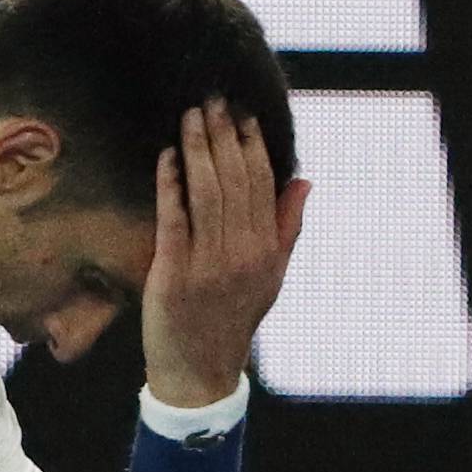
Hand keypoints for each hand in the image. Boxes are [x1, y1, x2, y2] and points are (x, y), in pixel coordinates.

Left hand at [141, 98, 310, 406]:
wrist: (198, 371)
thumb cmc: (232, 320)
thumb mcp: (271, 277)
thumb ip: (287, 227)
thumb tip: (304, 180)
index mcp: (265, 251)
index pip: (262, 186)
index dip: (252, 146)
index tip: (242, 113)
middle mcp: (241, 254)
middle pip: (234, 182)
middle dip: (223, 137)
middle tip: (211, 100)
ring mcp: (208, 265)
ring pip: (206, 195)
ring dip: (198, 151)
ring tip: (190, 116)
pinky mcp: (173, 275)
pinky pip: (173, 220)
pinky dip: (170, 185)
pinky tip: (167, 157)